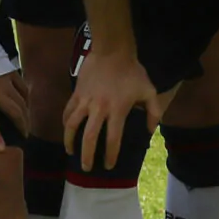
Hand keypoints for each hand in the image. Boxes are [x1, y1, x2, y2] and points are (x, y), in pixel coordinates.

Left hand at [0, 69, 26, 149]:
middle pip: (13, 112)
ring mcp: (4, 80)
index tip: (2, 149)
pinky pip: (22, 88)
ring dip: (26, 114)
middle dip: (21, 126)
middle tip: (23, 136)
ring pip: (21, 101)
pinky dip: (26, 97)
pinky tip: (26, 104)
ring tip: (26, 124)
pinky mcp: (10, 71)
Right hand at [62, 45, 160, 170]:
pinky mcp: (76, 93)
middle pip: (89, 137)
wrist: (112, 50)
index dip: (110, 154)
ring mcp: (85, 101)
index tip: (109, 165)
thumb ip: (153, 112)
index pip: (113, 139)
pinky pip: (67, 111)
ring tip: (70, 152)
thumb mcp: (149, 91)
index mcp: (117, 110)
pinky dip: (65, 123)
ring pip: (72, 125)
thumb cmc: (132, 71)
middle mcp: (99, 108)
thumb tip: (149, 131)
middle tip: (86, 168)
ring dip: (70, 141)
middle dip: (87, 155)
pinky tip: (66, 130)